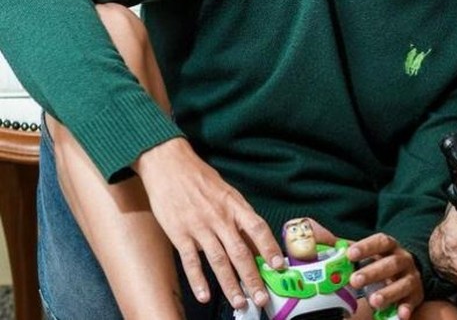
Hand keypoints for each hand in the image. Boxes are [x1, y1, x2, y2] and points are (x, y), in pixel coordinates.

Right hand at [133, 138, 283, 310]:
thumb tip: (253, 238)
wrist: (169, 164)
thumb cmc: (200, 178)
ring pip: (219, 261)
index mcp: (235, 205)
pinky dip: (198, 280)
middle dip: (253, 277)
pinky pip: (191, 261)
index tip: (278, 266)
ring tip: (240, 302)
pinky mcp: (179, 233)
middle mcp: (220, 218)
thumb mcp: (226, 191)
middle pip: (240, 252)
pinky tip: (204, 296)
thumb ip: (238, 214)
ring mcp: (199, 227)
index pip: (258, 228)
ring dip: (230, 284)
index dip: (269, 248)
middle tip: (262, 297)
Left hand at [347, 233, 423, 319]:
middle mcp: (403, 260)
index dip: (366, 247)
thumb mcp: (369, 253)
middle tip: (355, 280)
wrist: (408, 273)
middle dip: (373, 272)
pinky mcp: (416, 295)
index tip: (350, 254)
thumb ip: (350, 250)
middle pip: (391, 263)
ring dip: (388, 292)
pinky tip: (400, 314)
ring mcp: (411, 277)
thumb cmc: (381, 263)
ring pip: (403, 283)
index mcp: (390, 247)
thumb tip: (324, 243)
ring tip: (373, 301)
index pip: (381, 242)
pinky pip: (412, 301)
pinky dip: (407, 308)